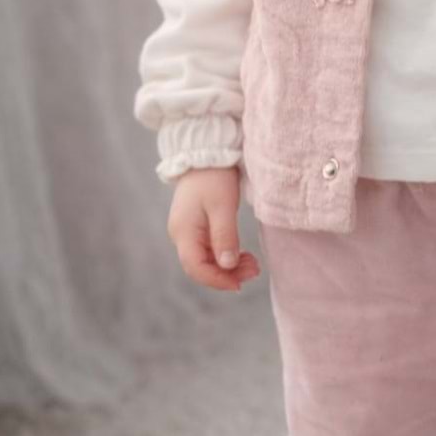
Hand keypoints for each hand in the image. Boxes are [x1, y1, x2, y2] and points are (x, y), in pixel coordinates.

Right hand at [167, 166, 261, 291]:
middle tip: (254, 270)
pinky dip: (225, 255)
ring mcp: (187, 230)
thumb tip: (227, 266)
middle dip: (226, 274)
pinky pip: (208, 249)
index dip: (217, 280)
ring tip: (253, 264)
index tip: (240, 283)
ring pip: (206, 260)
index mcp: (183, 232)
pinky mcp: (196, 225)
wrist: (206, 152)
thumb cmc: (214, 177)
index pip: (196, 268)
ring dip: (228, 266)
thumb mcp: (223, 206)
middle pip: (200, 267)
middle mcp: (181, 235)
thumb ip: (224, 236)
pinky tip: (241, 255)